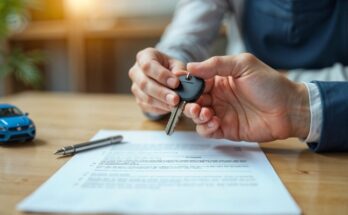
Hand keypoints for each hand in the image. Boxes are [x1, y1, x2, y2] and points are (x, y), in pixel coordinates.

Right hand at [129, 48, 185, 114]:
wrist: (162, 76)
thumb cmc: (169, 67)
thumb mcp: (176, 64)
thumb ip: (179, 69)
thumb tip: (181, 76)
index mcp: (144, 57)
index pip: (148, 66)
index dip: (161, 75)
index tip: (176, 83)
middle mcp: (135, 72)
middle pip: (144, 83)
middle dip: (161, 92)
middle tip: (176, 99)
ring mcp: (135, 87)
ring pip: (145, 97)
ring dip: (161, 103)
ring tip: (175, 105)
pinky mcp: (138, 100)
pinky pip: (148, 106)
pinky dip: (160, 108)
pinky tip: (170, 108)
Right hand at [184, 54, 309, 141]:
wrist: (289, 108)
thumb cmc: (270, 84)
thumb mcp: (243, 65)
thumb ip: (216, 64)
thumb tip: (190, 67)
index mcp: (219, 80)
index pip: (196, 82)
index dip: (187, 85)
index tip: (180, 86)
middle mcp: (218, 97)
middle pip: (193, 101)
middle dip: (188, 103)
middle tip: (193, 105)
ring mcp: (221, 114)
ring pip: (197, 117)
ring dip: (195, 116)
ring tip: (204, 113)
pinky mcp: (226, 130)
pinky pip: (207, 131)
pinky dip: (205, 128)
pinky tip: (214, 122)